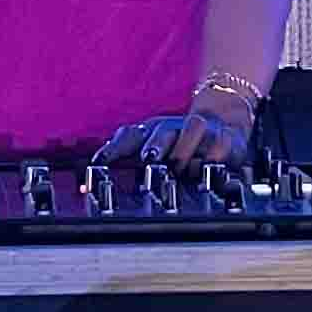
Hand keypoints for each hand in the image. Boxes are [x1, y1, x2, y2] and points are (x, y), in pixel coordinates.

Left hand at [93, 105, 251, 170]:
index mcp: (151, 132)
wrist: (223, 125)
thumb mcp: (151, 149)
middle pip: (161, 130)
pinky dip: (214, 157)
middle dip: (154, 144)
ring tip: (180, 166)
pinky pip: (220, 145)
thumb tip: (87, 186)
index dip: (114, 148)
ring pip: (193, 127)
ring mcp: (201, 132)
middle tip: (149, 159)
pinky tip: (209, 169)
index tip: (100, 162)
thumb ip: (123, 162)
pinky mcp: (225, 140)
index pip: (129, 136)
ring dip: (185, 147)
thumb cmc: (180, 143)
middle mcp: (174, 129)